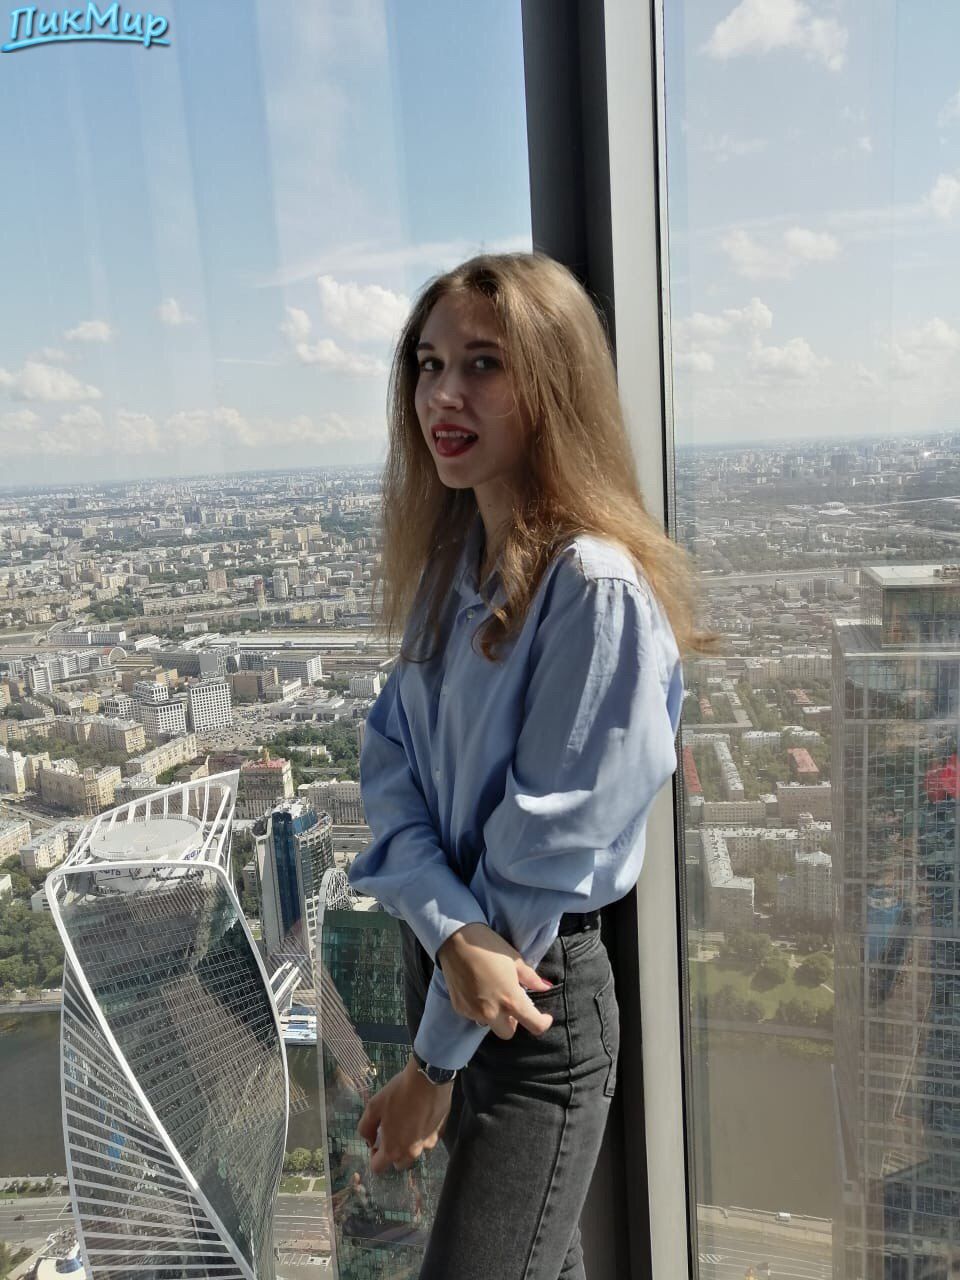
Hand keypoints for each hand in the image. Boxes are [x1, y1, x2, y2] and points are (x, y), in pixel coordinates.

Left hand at [357, 1059, 451, 1174]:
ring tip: (408, 1120)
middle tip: (392, 1131)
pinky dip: (422, 1132)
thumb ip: (365, 1128)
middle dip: (393, 1152)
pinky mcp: (440, 1133)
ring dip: (409, 1143)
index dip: (373, 1156)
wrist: (429, 1078)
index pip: (378, 1168)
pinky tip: (421, 1114)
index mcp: (393, 1149)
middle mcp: (412, 1152)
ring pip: (415, 1151)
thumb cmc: (398, 1093)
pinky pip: (427, 1138)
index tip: (376, 1141)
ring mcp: (429, 1143)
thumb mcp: (373, 1107)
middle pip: (399, 1163)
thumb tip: (369, 1140)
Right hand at [437, 922, 554, 1039]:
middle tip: (513, 1003)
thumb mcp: (515, 960)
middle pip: (508, 1033)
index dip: (543, 1022)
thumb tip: (545, 987)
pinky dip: (480, 1008)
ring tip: (493, 994)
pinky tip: (478, 990)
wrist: (456, 940)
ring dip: (496, 1016)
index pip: (535, 1025)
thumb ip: (531, 978)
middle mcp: (492, 1012)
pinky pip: (474, 1015)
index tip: (544, 1016)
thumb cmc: (489, 947)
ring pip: (490, 1025)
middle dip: (514, 1022)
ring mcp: (474, 1012)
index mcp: (510, 1000)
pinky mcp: (460, 1008)